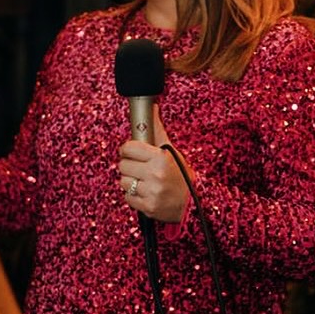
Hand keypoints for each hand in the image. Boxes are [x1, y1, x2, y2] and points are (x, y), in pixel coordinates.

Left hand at [118, 105, 191, 222]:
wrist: (191, 204)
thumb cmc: (180, 175)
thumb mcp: (171, 151)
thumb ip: (158, 131)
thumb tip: (152, 107)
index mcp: (161, 157)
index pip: (129, 148)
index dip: (128, 150)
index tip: (132, 153)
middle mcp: (156, 174)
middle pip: (123, 165)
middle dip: (130, 167)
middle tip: (140, 169)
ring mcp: (152, 191)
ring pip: (123, 182)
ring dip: (131, 182)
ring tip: (144, 182)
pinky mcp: (148, 207)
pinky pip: (128, 197)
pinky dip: (134, 196)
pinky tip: (145, 193)